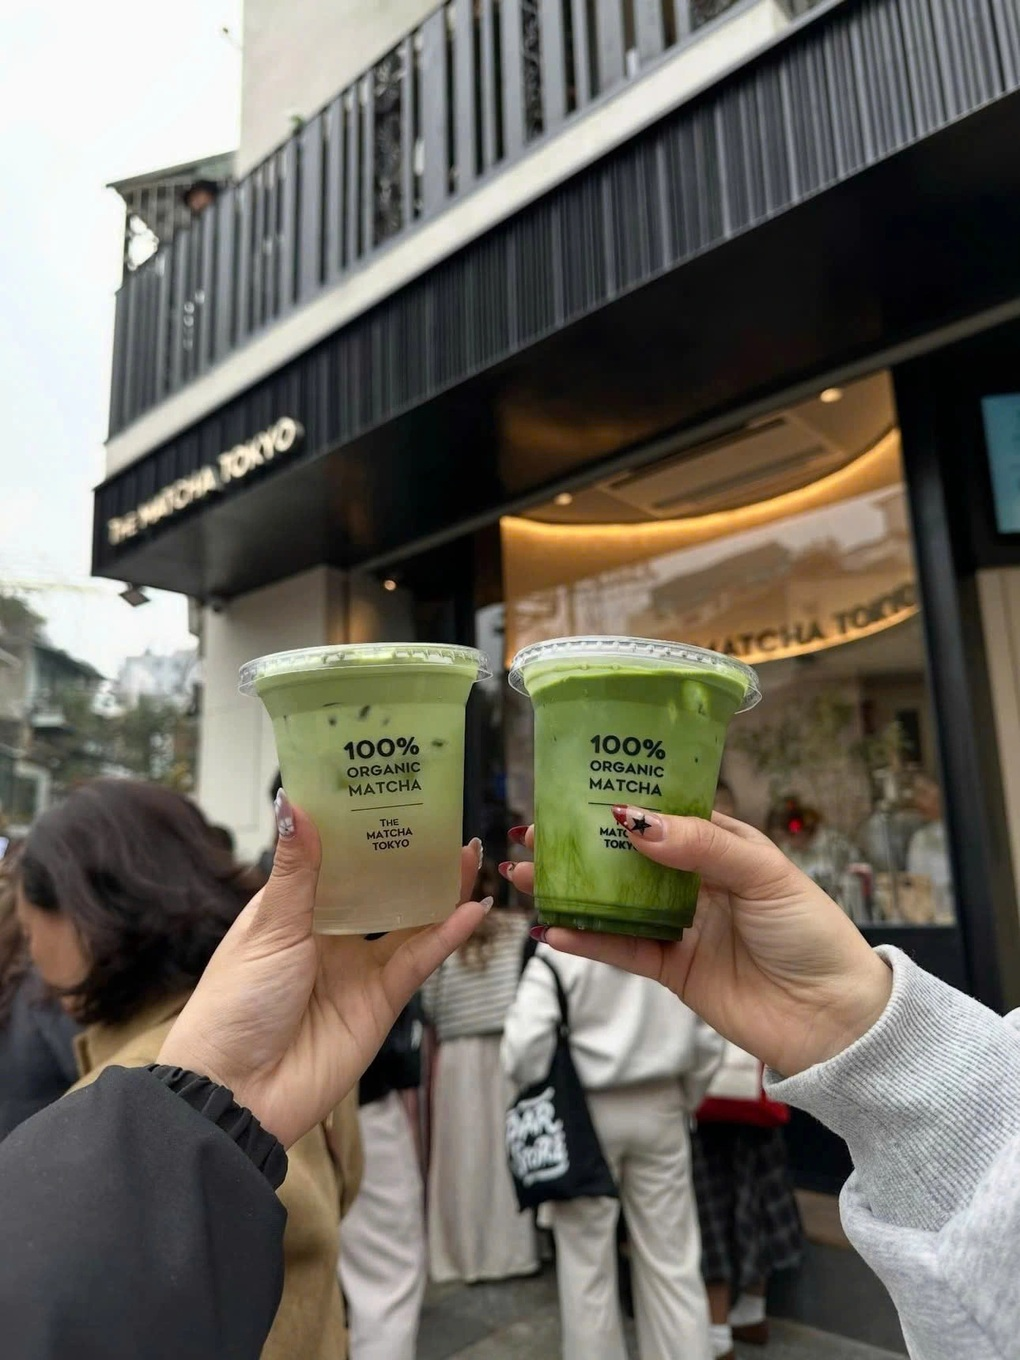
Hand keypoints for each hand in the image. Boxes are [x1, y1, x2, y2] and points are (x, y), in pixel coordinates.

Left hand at [159, 797, 488, 1146]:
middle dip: (411, 857)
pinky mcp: (381, 1002)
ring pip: (409, 920)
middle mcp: (329, 935)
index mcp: (293, 910)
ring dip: (438, 890)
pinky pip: (419, 961)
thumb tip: (294, 803)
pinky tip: (471, 909)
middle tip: (444, 819)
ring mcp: (357, 968)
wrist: (236, 1092)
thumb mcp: (268, 927)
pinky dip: (445, 935)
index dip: (363, 830)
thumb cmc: (234, 1004)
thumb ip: (296, 870)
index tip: (389, 793)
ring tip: (468, 854)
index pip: (336, 860)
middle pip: (381, 888)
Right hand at [505, 811, 890, 1076]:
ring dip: (570, 891)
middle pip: (626, 858)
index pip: (663, 814)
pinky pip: (621, 950)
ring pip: (613, 903)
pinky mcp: (672, 970)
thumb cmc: (811, 934)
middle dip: (579, 845)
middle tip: (531, 833)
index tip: (575, 789)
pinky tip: (554, 931)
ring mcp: (680, 926)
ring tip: (523, 876)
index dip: (622, 801)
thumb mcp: (764, 875)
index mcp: (722, 846)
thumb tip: (636, 822)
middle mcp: (695, 882)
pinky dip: (587, 941)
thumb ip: (702, 846)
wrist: (835, 1021)